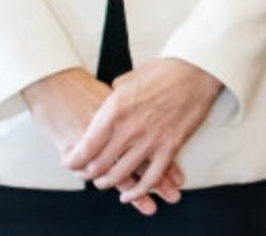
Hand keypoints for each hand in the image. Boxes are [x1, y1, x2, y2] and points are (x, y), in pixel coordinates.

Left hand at [22, 69, 183, 214]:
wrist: (196, 70)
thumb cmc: (164, 70)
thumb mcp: (128, 79)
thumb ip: (113, 96)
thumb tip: (107, 104)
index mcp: (115, 110)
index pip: (86, 147)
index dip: (73, 160)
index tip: (69, 163)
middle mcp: (129, 129)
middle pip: (99, 165)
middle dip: (87, 174)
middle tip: (85, 174)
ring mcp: (151, 140)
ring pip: (121, 175)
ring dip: (107, 183)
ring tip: (103, 182)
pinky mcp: (170, 147)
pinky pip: (150, 179)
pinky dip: (137, 191)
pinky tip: (129, 195)